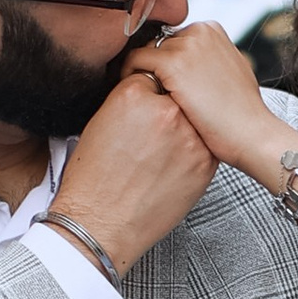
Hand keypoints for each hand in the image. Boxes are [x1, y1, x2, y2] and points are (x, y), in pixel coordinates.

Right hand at [54, 62, 215, 270]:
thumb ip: (129, 100)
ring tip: (159, 151)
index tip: (142, 108)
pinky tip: (170, 165)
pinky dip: (192, 151)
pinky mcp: (204, 164)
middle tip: (151, 132)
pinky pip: (204, 144)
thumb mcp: (99, 123)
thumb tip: (149, 90)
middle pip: (176, 93)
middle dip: (166, 108)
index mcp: (133, 96)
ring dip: (183, 129)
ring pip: (193, 118)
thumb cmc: (93, 181)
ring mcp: (189, 139)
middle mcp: (165, 112)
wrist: (100, 224)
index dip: (145, 93)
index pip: (150, 74)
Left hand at [143, 18, 283, 180]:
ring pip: (145, 50)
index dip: (166, 61)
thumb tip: (193, 65)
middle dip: (154, 65)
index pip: (175, 39)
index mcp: (212, 30)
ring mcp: (186, 45)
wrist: (250, 132)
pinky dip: (130, 74)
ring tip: (142, 95)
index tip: (162, 81)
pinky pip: (136, 60)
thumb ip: (211, 60)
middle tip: (151, 90)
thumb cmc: (243, 111)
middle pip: (159, 43)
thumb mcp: (231, 71)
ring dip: (142, 71)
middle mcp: (199, 31)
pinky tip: (134, 93)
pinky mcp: (172, 63)